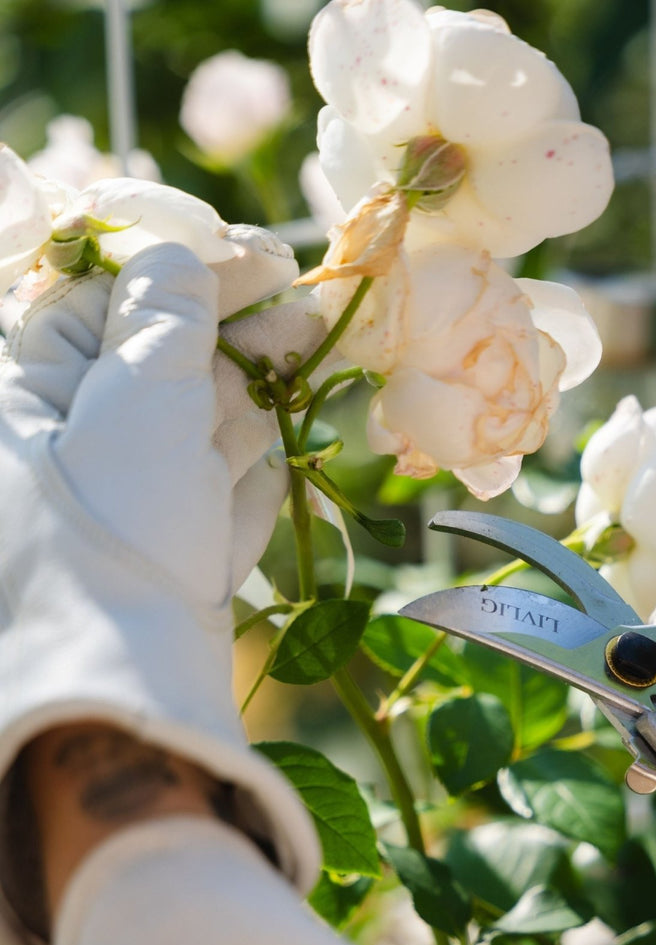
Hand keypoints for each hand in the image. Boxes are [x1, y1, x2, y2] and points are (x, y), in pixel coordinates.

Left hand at [0, 242, 317, 944]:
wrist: (126, 671)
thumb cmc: (114, 518)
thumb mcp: (137, 393)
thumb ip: (168, 311)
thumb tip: (184, 251)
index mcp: (34, 381)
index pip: (113, 297)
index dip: (191, 271)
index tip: (259, 258)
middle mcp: (78, 430)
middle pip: (168, 358)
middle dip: (238, 330)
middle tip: (304, 305)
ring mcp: (132, 487)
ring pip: (202, 418)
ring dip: (257, 385)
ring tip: (310, 346)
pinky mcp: (175, 534)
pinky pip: (220, 480)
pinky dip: (247, 465)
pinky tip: (278, 446)